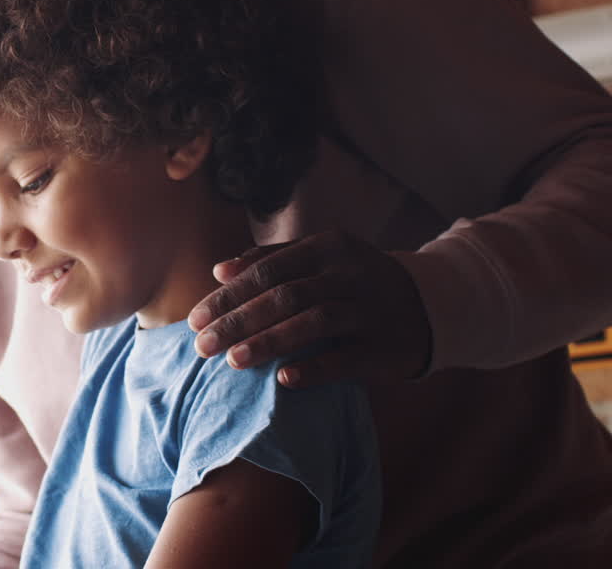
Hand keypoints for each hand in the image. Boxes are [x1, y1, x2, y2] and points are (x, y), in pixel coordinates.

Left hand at [187, 230, 432, 387]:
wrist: (432, 304)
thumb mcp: (322, 258)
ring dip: (269, 342)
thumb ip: (271, 259)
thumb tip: (219, 270)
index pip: (267, 270)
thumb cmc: (356, 281)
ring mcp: (371, 310)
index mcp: (329, 247)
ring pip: (313, 323)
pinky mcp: (387, 347)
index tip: (195, 319)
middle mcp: (350, 274)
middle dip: (238, 321)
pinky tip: (283, 381)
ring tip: (232, 361)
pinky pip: (347, 359)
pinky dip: (314, 369)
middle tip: (202, 346)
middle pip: (284, 296)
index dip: (229, 295)